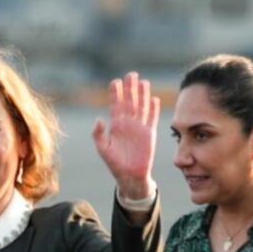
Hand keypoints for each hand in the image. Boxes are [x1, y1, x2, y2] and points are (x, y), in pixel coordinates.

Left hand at [91, 72, 158, 199]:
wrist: (130, 176)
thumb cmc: (115, 164)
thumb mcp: (103, 149)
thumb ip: (99, 134)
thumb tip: (98, 119)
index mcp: (116, 125)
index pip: (115, 105)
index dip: (115, 93)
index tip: (115, 82)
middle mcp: (128, 123)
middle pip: (129, 101)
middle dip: (130, 88)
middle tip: (131, 74)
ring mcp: (139, 127)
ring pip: (141, 106)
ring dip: (142, 95)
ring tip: (143, 82)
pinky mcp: (149, 133)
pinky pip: (152, 118)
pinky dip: (153, 109)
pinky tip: (153, 99)